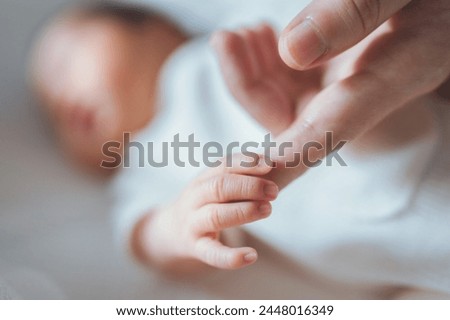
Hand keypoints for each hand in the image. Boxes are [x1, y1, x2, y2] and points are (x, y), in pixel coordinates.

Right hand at [133, 154, 278, 273]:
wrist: (171, 232)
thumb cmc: (205, 203)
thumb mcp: (215, 185)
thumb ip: (239, 174)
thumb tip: (276, 162)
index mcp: (203, 179)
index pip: (223, 165)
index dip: (247, 163)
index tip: (270, 165)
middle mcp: (196, 198)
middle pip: (219, 187)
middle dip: (249, 186)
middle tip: (274, 190)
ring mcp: (194, 223)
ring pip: (216, 216)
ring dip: (244, 211)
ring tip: (267, 209)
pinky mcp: (196, 248)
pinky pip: (212, 253)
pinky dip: (232, 257)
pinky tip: (252, 256)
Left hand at [212, 0, 449, 187]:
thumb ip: (355, 12)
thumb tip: (292, 52)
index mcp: (397, 74)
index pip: (334, 129)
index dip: (290, 156)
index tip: (247, 170)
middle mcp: (369, 91)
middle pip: (296, 118)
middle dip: (248, 87)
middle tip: (224, 40)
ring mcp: (350, 83)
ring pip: (288, 101)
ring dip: (252, 73)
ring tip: (235, 32)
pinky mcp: (338, 71)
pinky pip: (294, 82)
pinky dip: (267, 64)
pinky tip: (259, 34)